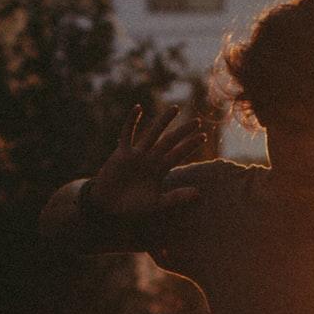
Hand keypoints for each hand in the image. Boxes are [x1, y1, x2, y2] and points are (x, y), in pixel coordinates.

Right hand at [85, 104, 206, 221]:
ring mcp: (137, 154)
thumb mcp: (157, 203)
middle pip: (169, 141)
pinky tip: (138, 108)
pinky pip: (127, 134)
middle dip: (182, 132)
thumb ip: (176, 197)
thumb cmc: (133, 205)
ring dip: (163, 121)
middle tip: (197, 121)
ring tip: (176, 108)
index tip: (203, 136)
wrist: (109, 205)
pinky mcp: (122, 153)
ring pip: (152, 134)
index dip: (190, 145)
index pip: (178, 154)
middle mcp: (151, 159)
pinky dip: (131, 121)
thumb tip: (199, 193)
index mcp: (160, 169)